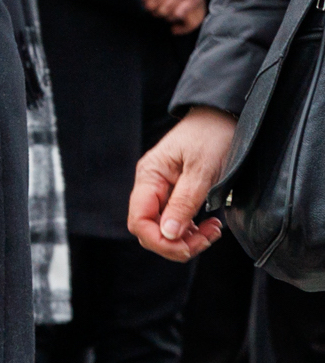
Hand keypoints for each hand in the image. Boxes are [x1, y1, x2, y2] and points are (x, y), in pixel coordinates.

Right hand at [130, 107, 232, 260]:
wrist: (223, 116)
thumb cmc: (212, 137)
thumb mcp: (201, 171)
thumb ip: (184, 203)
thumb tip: (168, 235)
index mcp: (149, 177)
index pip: (139, 220)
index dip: (160, 240)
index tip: (188, 245)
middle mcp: (151, 185)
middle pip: (149, 229)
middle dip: (175, 242)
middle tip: (207, 238)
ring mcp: (162, 190)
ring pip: (163, 228)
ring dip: (186, 238)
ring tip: (213, 231)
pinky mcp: (176, 193)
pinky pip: (176, 221)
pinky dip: (192, 230)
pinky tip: (210, 225)